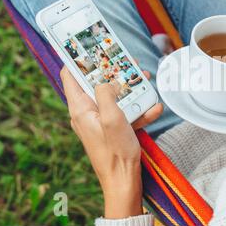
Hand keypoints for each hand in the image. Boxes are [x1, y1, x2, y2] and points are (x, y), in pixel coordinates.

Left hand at [60, 66, 162, 218]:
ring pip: (114, 96)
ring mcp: (101, 120)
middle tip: (127, 60)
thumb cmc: (116, 152)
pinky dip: (138, 109)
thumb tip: (108, 80)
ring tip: (145, 80)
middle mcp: (88, 112)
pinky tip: (154, 108)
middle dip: (113, 71)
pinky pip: (125, 112)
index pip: (70, 75)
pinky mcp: (113, 128)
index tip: (88, 44)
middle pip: (96, 83)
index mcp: (80, 108)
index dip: (77, 58)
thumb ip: (107, 94)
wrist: (124, 181)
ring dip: (130, 88)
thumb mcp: (112, 118)